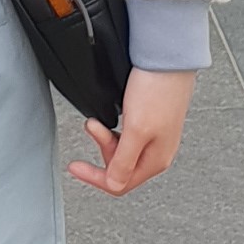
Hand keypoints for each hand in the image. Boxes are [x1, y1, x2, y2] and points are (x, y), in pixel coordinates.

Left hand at [67, 67, 194, 196]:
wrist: (168, 58)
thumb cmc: (157, 90)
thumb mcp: (136, 131)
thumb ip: (124, 161)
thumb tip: (114, 185)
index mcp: (156, 160)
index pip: (120, 184)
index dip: (95, 177)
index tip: (75, 166)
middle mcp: (157, 152)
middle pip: (119, 166)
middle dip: (102, 148)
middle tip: (94, 127)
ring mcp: (154, 136)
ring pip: (121, 149)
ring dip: (105, 136)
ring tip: (98, 120)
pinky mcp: (150, 120)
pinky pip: (125, 134)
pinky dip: (112, 128)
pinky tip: (110, 117)